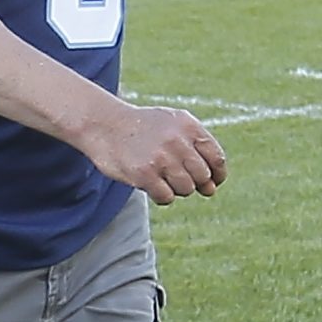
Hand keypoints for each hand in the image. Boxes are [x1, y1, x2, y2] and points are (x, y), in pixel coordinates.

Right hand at [84, 102, 227, 203]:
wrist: (104, 124)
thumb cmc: (142, 128)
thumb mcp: (172, 124)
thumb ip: (195, 148)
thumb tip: (212, 187)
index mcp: (189, 126)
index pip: (216, 158)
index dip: (217, 175)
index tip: (211, 182)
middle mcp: (177, 141)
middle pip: (202, 177)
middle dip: (195, 183)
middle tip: (178, 178)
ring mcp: (160, 158)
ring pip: (185, 189)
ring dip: (176, 189)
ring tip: (162, 178)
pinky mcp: (144, 173)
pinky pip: (166, 197)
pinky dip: (161, 195)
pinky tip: (151, 184)